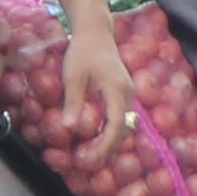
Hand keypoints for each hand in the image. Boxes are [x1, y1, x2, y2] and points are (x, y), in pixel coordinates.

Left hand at [57, 13, 140, 153]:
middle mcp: (128, 94)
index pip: (116, 125)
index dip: (105, 145)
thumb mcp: (73, 77)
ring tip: (92, 154)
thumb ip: (72, 102)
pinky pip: (122, 118)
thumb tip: (68, 128)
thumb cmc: (82, 52)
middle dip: (108, 148)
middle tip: (89, 162)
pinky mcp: (124, 93)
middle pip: (124, 129)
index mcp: (117, 90)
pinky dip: (112, 131)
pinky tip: (97, 138)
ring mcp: (129, 94)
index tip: (92, 158)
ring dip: (111, 141)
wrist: (96, 32)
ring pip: (126, 125)